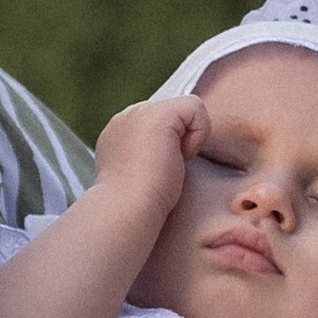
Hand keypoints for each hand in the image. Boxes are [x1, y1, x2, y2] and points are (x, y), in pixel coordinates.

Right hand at [92, 94, 207, 218]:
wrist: (127, 209)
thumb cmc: (137, 206)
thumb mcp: (142, 174)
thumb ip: (153, 156)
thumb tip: (178, 153)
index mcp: (119, 133)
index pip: (161, 126)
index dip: (170, 147)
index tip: (158, 172)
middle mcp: (126, 117)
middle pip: (175, 116)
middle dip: (180, 142)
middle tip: (165, 169)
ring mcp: (140, 111)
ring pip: (186, 111)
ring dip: (188, 139)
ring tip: (170, 164)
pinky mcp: (159, 113)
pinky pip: (195, 108)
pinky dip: (198, 133)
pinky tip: (181, 156)